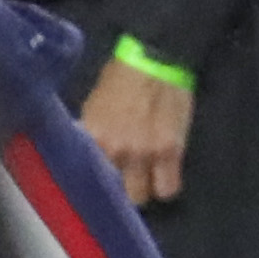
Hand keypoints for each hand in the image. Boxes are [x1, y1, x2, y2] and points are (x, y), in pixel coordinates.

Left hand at [81, 56, 193, 205]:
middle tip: (126, 180)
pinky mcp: (170, 152)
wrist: (154, 62)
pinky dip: (166, 186)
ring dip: (145, 190)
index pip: (88, 179)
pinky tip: (164, 177)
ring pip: (143, 196)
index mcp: (91, 138)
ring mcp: (144, 154)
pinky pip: (169, 187)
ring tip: (147, 180)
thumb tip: (90, 154)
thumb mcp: (93, 107)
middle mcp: (115, 151)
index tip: (101, 183)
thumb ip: (94, 135)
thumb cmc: (120, 79)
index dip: (96, 184)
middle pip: (114, 192)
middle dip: (121, 188)